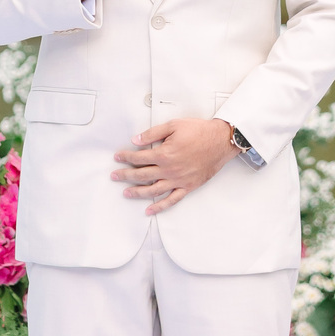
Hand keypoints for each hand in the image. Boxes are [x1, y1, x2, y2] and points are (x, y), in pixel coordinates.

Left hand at [112, 119, 235, 212]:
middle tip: (114, 176)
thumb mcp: (174, 125)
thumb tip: (136, 140)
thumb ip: (153, 133)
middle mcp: (169, 170)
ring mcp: (178, 181)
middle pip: (142, 176)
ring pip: (153, 191)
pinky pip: (171, 200)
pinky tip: (149, 210)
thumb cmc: (198, 131)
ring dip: (137, 193)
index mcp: (164, 154)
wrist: (220, 141)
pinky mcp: (187, 187)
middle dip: (125, 176)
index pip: (139, 158)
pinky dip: (159, 206)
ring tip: (126, 193)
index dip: (126, 157)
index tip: (117, 157)